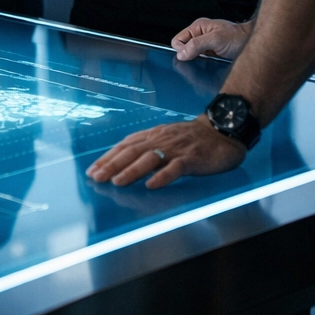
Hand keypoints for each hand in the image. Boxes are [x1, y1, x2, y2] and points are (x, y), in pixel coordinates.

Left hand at [85, 116, 246, 188]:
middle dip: (112, 164)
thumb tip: (124, 163)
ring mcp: (176, 148)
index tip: (92, 170)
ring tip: (117, 182)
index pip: (125, 146)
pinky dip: (163, 176)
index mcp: (153, 136)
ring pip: (150, 158)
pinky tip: (152, 185)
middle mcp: (161, 140)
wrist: (223, 130)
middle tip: (96, 178)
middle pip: (132, 151)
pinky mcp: (193, 157)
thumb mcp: (166, 139)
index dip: (107, 158)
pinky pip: (176, 167)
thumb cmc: (192, 138)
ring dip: (132, 170)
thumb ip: (148, 148)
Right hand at [172, 16, 251, 60]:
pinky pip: (201, 63)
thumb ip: (197, 45)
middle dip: (190, 57)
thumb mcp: (216, 39)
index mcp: (198, 28)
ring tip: (210, 61)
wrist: (253, 45)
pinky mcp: (211, 56)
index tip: (192, 54)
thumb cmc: (238, 37)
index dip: (182, 50)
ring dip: (198, 63)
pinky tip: (213, 65)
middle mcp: (200, 36)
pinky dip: (204, 66)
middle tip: (203, 58)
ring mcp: (205, 47)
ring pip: (192, 58)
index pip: (177, 41)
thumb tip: (181, 54)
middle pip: (184, 50)